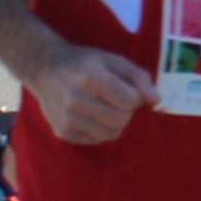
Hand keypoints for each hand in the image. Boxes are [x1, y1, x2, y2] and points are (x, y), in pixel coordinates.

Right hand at [31, 44, 153, 145]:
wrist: (45, 69)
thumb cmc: (84, 62)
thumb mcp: (113, 60)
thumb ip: (138, 77)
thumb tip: (156, 101)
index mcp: (91, 78)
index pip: (130, 101)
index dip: (135, 96)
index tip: (127, 89)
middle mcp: (76, 100)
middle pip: (121, 120)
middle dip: (126, 112)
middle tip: (117, 101)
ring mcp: (68, 119)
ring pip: (110, 134)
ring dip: (115, 123)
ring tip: (106, 108)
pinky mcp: (62, 132)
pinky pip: (95, 140)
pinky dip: (100, 130)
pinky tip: (92, 115)